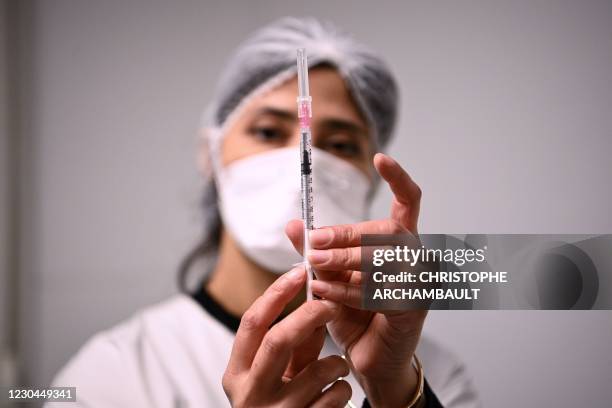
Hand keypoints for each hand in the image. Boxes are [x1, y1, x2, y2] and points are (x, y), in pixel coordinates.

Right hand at [222, 265, 352, 406]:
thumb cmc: (279, 403)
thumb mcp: (276, 374)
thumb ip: (292, 342)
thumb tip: (315, 299)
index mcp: (237, 373)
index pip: (252, 322)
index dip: (276, 293)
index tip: (299, 272)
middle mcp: (250, 393)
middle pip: (279, 339)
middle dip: (309, 315)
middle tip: (330, 303)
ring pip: (319, 370)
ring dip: (338, 363)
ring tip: (339, 368)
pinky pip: (336, 397)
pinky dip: (343, 389)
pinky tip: (337, 393)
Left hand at [286, 153, 425, 407]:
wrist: (369, 360)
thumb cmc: (355, 315)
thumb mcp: (330, 278)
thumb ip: (315, 252)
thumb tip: (294, 224)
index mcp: (397, 242)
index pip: (408, 201)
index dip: (398, 178)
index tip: (381, 158)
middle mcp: (413, 256)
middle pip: (384, 229)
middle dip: (345, 237)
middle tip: (313, 248)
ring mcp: (418, 280)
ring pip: (379, 259)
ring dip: (341, 265)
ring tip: (314, 272)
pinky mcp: (413, 305)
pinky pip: (378, 290)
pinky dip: (347, 292)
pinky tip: (323, 295)